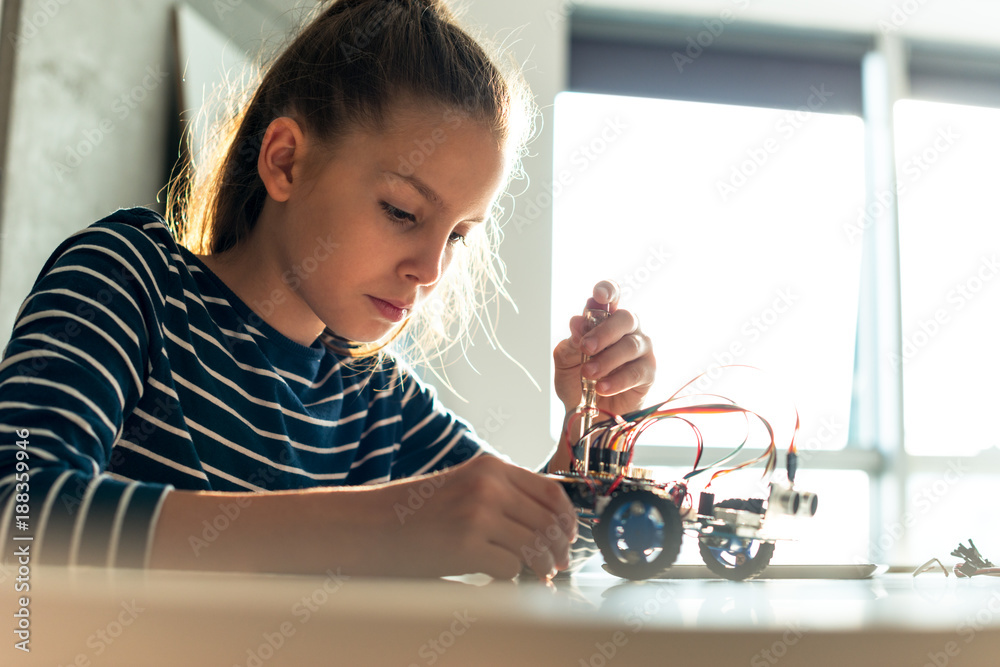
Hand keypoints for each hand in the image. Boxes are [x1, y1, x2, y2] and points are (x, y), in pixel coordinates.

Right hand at [388, 456, 577, 580]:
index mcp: (491, 467)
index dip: (567, 517)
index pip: (551, 490)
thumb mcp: (465, 486)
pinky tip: (500, 575)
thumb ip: (503, 494)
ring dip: (541, 566)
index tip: (570, 535)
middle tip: (558, 564)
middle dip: (559, 548)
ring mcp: (479, 513)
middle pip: (548, 521)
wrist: (373, 526)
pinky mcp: (468, 545)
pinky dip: (511, 577)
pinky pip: (511, 567)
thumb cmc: (417, 512)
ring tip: (540, 574)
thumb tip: (548, 522)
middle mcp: (489, 485)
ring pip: (535, 546)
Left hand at [552, 280, 655, 417]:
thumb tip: (578, 322)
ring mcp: (641, 350)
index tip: (599, 295)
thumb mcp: (566, 359)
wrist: (584, 412)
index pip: (612, 297)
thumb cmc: (577, 380)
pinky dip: (617, 380)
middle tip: (586, 347)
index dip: (608, 291)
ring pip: (631, 345)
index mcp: (605, 320)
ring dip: (607, 359)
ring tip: (588, 373)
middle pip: (626, 318)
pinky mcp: (648, 372)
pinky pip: (636, 372)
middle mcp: (627, 330)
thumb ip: (572, 341)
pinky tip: (602, 387)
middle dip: (604, 331)